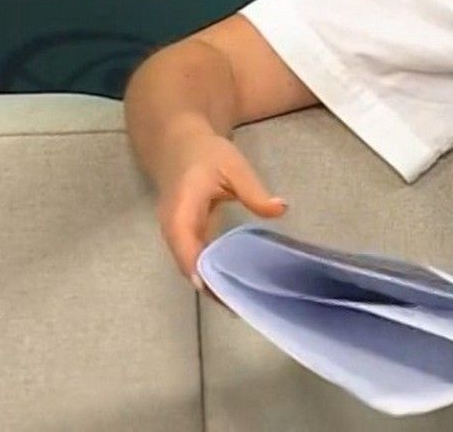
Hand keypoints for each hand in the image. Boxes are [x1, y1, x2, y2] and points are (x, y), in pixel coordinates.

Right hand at [152, 126, 286, 298]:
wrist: (178, 145)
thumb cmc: (205, 154)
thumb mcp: (233, 167)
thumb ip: (254, 191)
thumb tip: (280, 209)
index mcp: (181, 210)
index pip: (186, 245)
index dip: (200, 269)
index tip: (217, 290)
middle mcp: (172, 228)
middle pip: (188, 265)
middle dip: (211, 287)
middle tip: (241, 306)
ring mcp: (176, 235)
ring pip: (191, 267)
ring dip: (212, 285)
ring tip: (240, 304)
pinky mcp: (184, 237)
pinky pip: (195, 261)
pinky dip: (211, 275)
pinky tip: (233, 286)